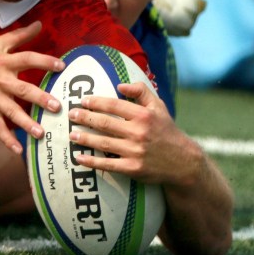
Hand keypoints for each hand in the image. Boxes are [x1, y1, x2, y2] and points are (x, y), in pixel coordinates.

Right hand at [0, 21, 64, 155]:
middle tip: (56, 106)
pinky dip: (7, 139)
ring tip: (41, 132)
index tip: (61, 66)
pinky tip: (18, 149)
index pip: (27, 59)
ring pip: (11, 111)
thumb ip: (19, 36)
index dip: (44, 61)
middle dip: (40, 98)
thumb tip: (39, 24)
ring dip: (26, 123)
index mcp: (3, 61)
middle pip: (22, 89)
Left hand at [66, 81, 198, 186]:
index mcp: (144, 115)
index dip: (96, 102)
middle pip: (104, 123)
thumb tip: (119, 86)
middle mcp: (138, 132)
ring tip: (71, 135)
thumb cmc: (167, 131)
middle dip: (84, 118)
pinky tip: (79, 158)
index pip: (114, 105)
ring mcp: (135, 151)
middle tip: (70, 115)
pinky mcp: (133, 168)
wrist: (182, 162)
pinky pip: (107, 164)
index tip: (83, 101)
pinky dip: (91, 161)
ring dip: (84, 139)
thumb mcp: (159, 107)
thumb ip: (141, 92)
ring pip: (103, 143)